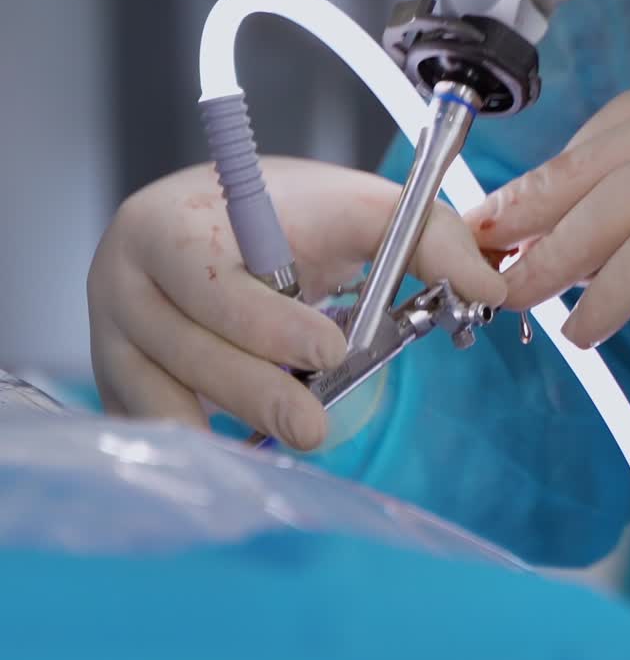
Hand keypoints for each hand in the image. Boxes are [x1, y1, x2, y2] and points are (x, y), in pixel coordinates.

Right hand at [89, 158, 506, 449]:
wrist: (219, 218)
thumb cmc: (292, 213)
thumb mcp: (362, 208)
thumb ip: (428, 237)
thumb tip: (488, 287)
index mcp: (177, 223)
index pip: (212, 282)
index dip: (266, 323)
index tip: (330, 350)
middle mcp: (125, 277)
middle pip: (188, 348)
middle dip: (259, 390)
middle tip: (314, 426)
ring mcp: (110, 331)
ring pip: (163, 393)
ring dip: (229, 420)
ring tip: (292, 436)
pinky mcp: (115, 375)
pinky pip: (148, 421)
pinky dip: (197, 438)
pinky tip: (244, 451)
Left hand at [467, 70, 629, 397]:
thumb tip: (577, 244)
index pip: (628, 122)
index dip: (564, 167)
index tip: (517, 206)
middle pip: (610, 156)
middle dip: (537, 207)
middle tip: (484, 246)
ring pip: (617, 204)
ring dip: (553, 258)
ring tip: (516, 297)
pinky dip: (603, 298)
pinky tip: (584, 330)